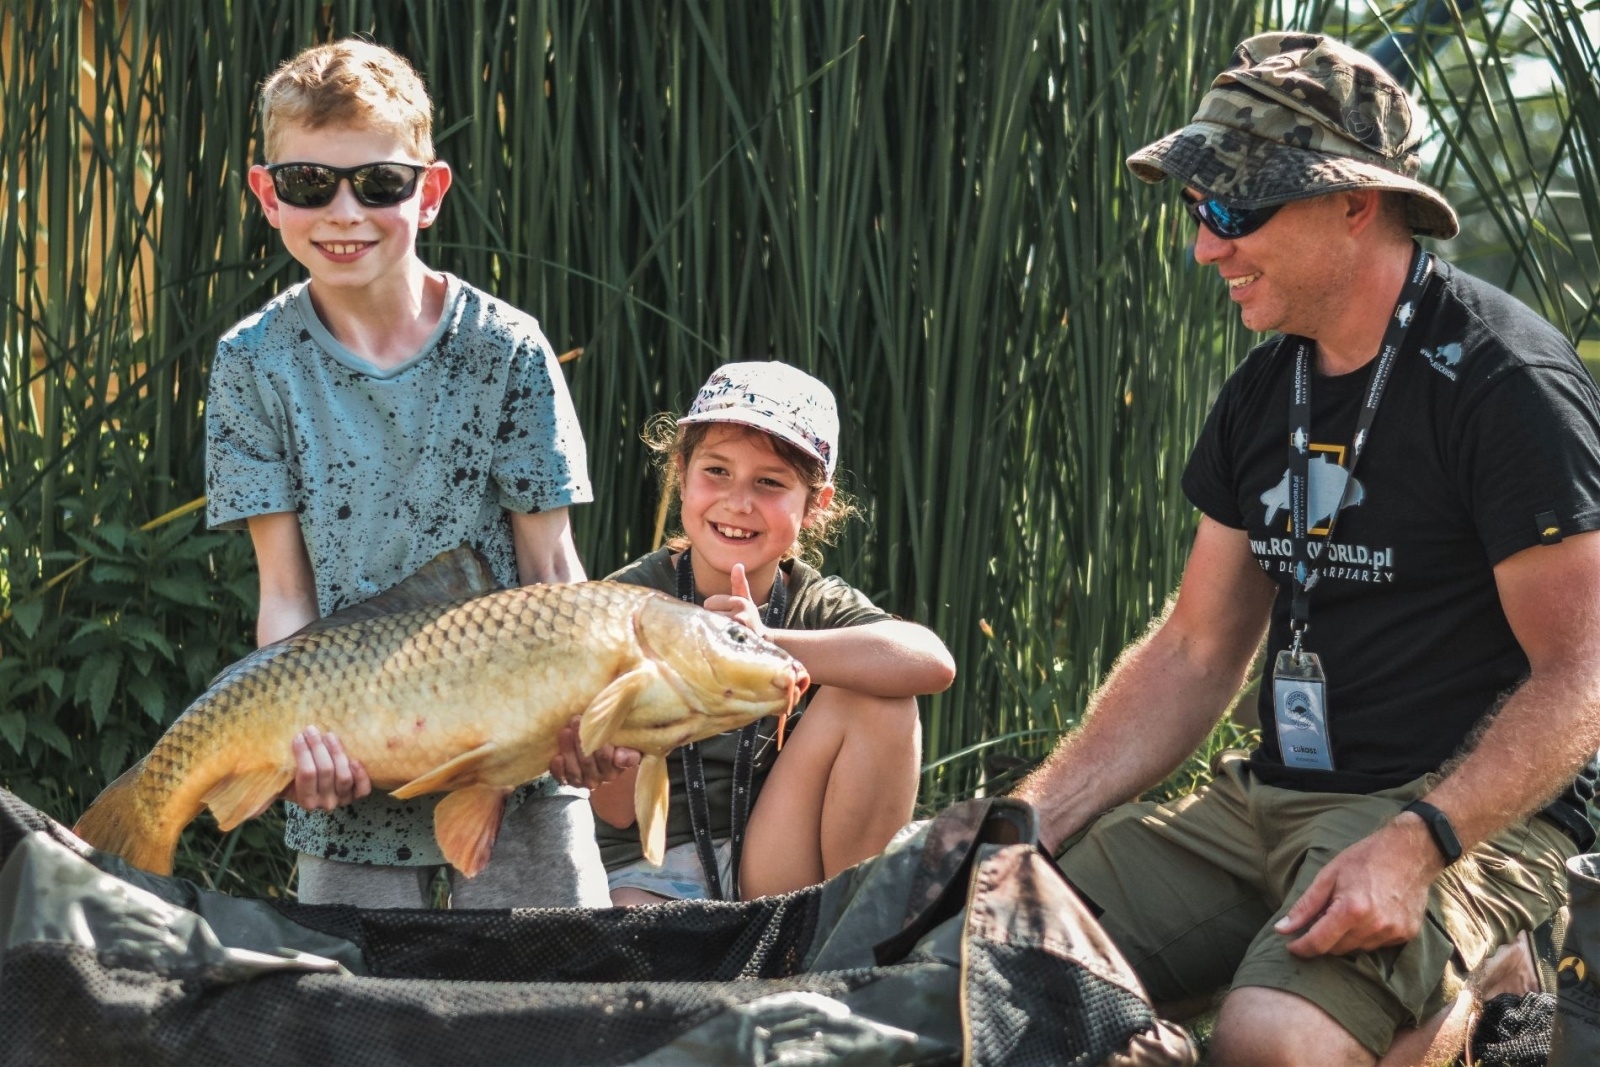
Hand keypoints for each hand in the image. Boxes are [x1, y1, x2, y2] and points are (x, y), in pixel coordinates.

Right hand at [283, 726, 371, 810]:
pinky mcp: (356, 795)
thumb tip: (291, 740)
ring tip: (329, 736)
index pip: (307, 774)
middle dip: (318, 746)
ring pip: (344, 776)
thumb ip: (286, 763)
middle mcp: (325, 803)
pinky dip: (361, 775)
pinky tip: (355, 760)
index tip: (298, 736)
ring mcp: (342, 799)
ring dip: (337, 752)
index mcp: (306, 801)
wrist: (311, 787)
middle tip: (311, 730)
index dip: (303, 752)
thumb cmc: (295, 776)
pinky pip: (362, 788)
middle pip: (326, 771)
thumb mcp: (286, 773)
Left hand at [549, 715, 640, 788]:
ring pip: (573, 769)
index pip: (605, 758)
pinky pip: (561, 777)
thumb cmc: (615, 748)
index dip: (599, 743)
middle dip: (580, 739)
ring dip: (568, 749)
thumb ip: (629, 753)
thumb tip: (620, 757)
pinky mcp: (566, 781)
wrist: (598, 758)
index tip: (595, 725)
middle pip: (587, 761)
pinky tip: (557, 757)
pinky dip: (558, 768)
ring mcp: (581, 782)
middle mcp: (597, 779)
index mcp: (612, 771)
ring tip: (565, 731)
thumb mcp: (627, 748)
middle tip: (576, 719)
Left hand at [701, 563, 765, 634]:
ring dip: (713, 629)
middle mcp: (740, 615)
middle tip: (725, 623)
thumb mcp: (745, 599)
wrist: (762, 640)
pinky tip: (724, 638)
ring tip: (724, 630)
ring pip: (711, 625)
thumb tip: (738, 564)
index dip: (713, 609)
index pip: (709, 603)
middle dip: (712, 619)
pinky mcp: (735, 641)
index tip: (724, 613)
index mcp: (740, 602)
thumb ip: (739, 583)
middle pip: (709, 615)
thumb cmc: (749, 617)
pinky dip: (716, 637)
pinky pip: (715, 636)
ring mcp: (737, 629)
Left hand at [1274, 818, 1441, 957]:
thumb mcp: (1328, 875)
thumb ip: (1305, 906)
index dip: (1301, 947)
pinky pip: (1377, 945)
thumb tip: (1282, 929)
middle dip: (1323, 939)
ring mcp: (1393, 932)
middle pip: (1337, 949)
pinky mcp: (1407, 935)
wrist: (1410, 852)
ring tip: (1347, 911)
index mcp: (1351, 909)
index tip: (1291, 946)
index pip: (1319, 943)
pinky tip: (1368, 915)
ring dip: (1345, 938)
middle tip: (1322, 917)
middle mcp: (1374, 926)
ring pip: (1357, 950)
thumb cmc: (1365, 858)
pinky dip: (1366, 936)